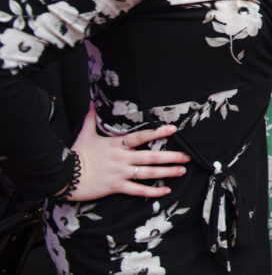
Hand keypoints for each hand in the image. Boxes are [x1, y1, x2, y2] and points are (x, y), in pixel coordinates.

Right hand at [67, 106, 189, 200]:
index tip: (173, 129)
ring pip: (148, 173)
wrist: (62, 176)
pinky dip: (152, 191)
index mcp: (116, 144)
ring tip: (182, 171)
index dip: (157, 132)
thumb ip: (91, 118)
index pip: (141, 136)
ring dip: (166, 172)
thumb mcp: (85, 134)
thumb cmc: (76, 154)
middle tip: (187, 156)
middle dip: (171, 156)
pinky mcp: (115, 187)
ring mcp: (120, 173)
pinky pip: (137, 190)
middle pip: (150, 156)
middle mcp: (122, 158)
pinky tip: (165, 190)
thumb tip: (92, 102)